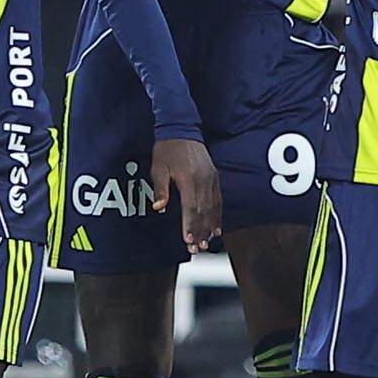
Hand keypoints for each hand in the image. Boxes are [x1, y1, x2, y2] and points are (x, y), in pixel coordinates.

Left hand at [148, 137, 221, 253]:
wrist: (182, 129)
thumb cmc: (167, 149)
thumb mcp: (158, 168)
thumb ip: (160, 189)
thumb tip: (158, 207)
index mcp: (188, 179)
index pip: (190, 207)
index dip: (190, 225)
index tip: (188, 240)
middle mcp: (203, 180)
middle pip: (203, 211)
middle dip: (200, 231)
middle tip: (197, 248)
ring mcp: (211, 179)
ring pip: (213, 207)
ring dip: (210, 226)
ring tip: (207, 243)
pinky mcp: (214, 177)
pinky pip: (218, 200)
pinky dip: (217, 215)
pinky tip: (216, 227)